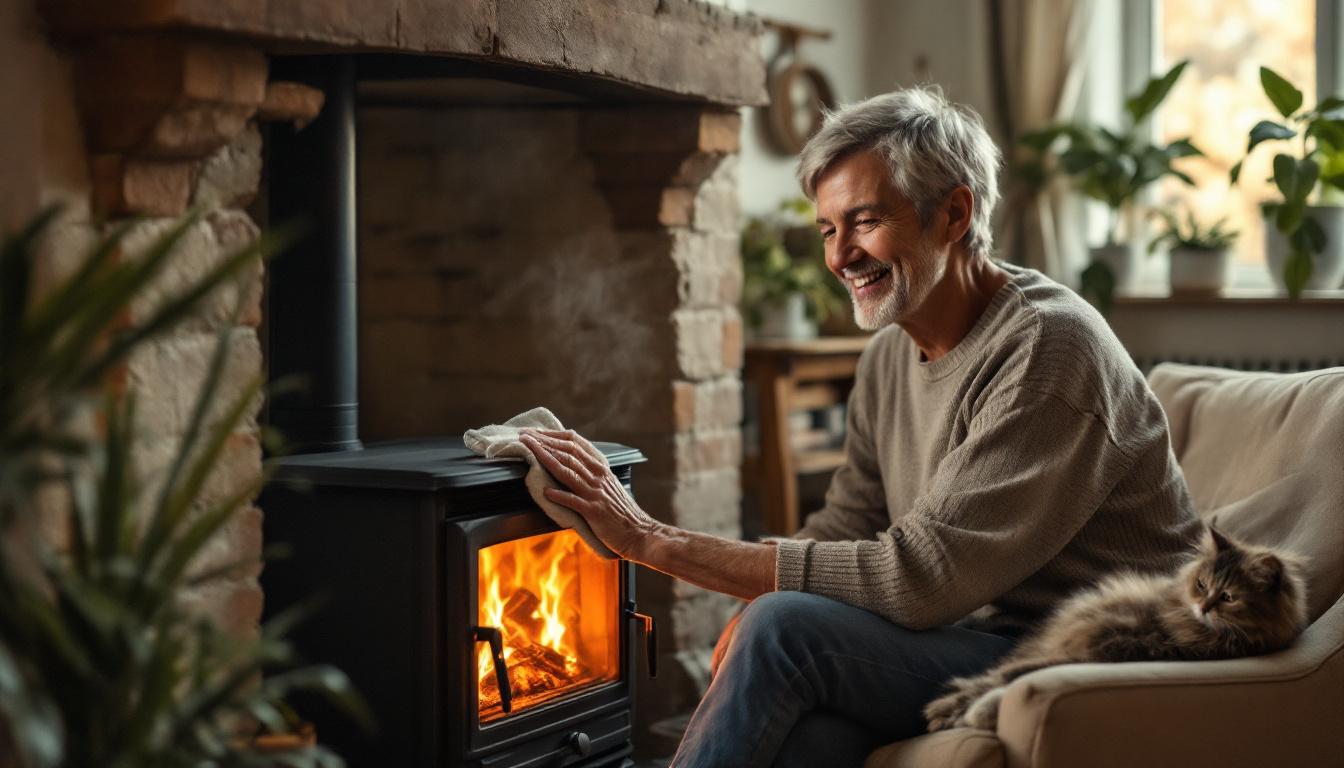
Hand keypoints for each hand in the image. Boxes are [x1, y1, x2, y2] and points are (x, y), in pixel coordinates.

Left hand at [520, 428, 660, 559]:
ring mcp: (595, 493)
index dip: (553, 435)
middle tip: (524, 436)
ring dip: (545, 458)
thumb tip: (571, 463)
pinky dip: (559, 495)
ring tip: (529, 451)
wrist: (639, 533)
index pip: (576, 443)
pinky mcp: (593, 511)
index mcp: (601, 468)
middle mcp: (598, 476)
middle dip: (544, 442)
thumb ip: (592, 473)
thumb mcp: (608, 486)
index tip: (536, 432)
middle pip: (568, 452)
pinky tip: (545, 491)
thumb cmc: (621, 513)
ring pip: (567, 470)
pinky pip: (573, 500)